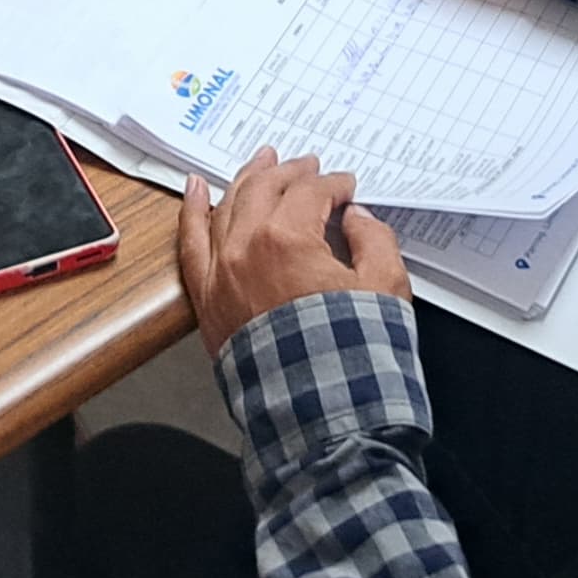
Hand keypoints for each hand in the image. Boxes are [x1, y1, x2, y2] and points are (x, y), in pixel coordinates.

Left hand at [178, 150, 407, 353]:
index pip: (310, 192)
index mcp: (288, 238)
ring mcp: (220, 274)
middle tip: (307, 164)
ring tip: (260, 163)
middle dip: (290, 172)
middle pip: (265, 189)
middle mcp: (245, 248)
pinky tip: (196, 191)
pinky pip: (190, 245)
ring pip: (227, 208)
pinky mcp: (206, 301)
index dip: (333, 184)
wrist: (321, 414)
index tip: (346, 188)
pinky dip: (192, 213)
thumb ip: (374, 238)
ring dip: (246, 181)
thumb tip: (357, 219)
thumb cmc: (352, 357)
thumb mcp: (386, 287)